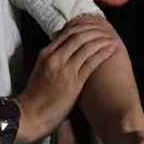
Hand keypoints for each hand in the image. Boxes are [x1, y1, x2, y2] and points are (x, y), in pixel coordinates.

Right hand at [16, 16, 118, 143]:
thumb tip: (70, 51)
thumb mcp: (41, 70)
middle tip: (106, 32)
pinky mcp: (74, 82)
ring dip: (102, 40)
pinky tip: (111, 50)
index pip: (68, 32)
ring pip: (86, 46)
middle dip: (95, 32)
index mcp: (46, 53)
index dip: (84, 27)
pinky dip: (103, 53)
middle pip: (79, 36)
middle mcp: (55, 57)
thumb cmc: (37, 95)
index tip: (95, 28)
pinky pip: (91, 62)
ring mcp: (65, 69)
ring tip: (112, 39)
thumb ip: (54, 59)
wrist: (30, 115)